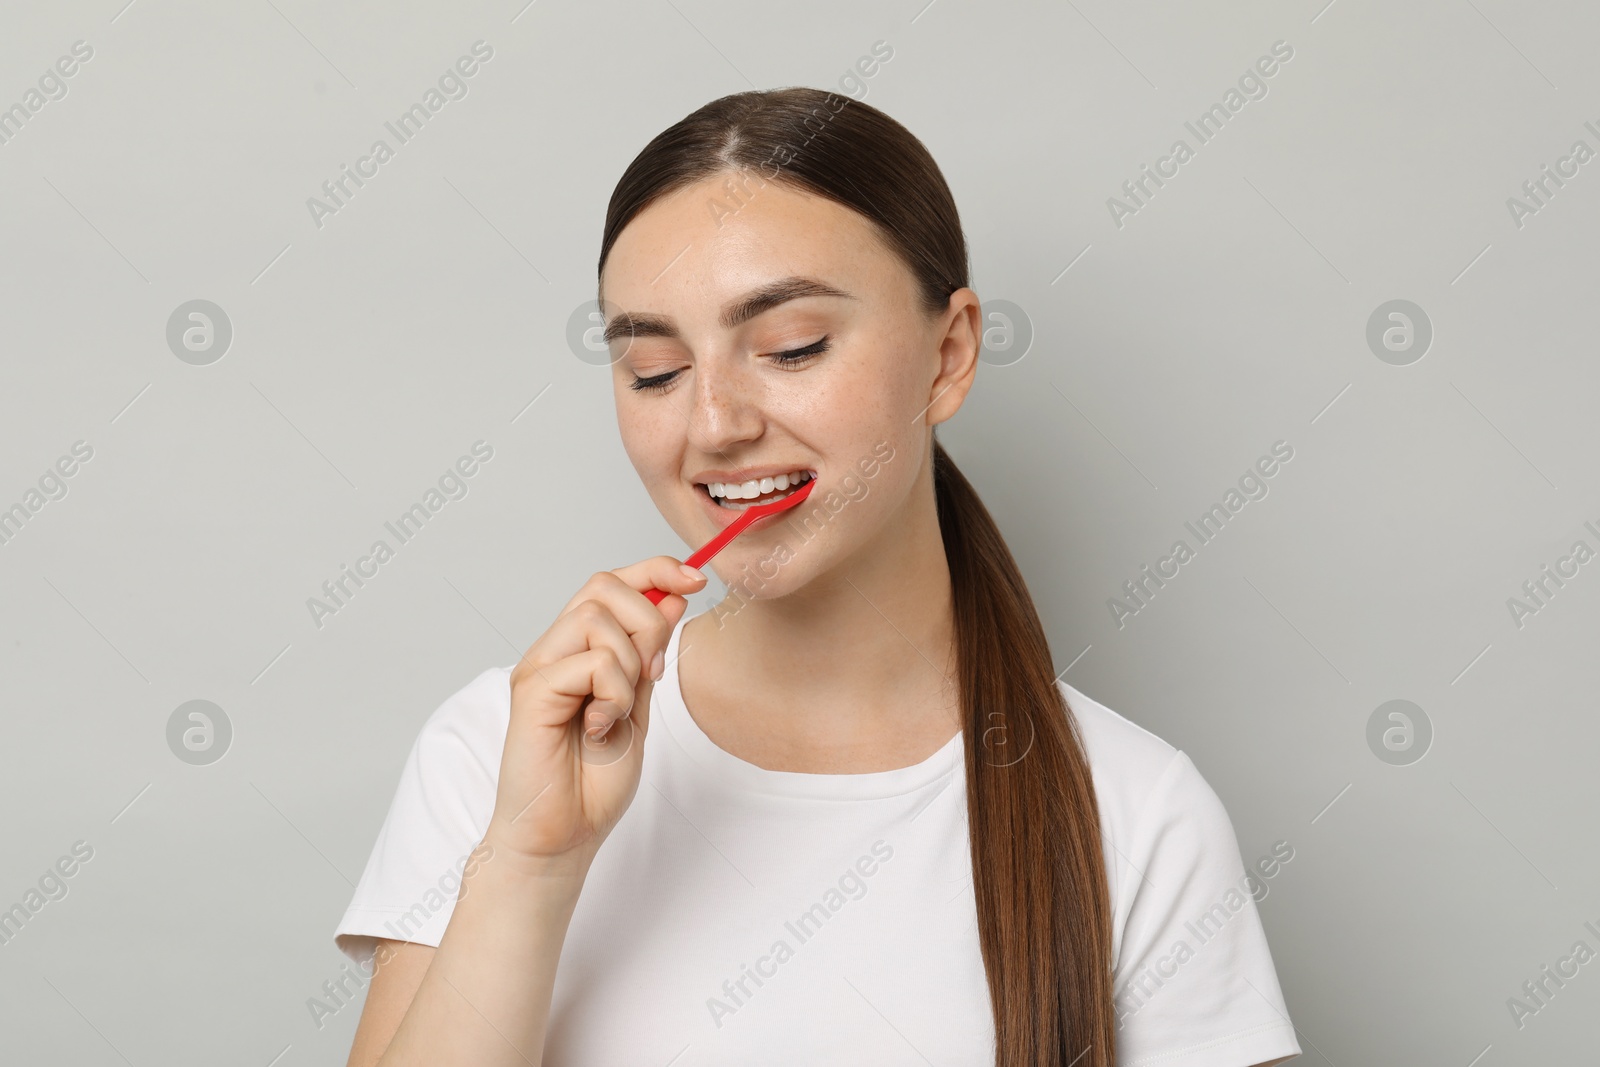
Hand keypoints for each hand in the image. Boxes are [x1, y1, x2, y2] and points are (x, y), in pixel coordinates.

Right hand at [484, 556, 705, 864]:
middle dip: (647, 619)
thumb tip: (673, 596)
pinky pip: (591, 663)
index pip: (611, 583)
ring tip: (618, 711)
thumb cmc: (592, 781)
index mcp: (576, 650)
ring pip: (596, 618)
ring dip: (629, 665)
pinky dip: (613, 694)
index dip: (655, 570)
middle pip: (602, 586)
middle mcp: (552, 651)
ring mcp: (538, 668)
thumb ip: (649, 655)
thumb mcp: (637, 706)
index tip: (697, 580)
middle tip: (651, 674)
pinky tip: (600, 728)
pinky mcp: (531, 692)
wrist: (562, 836)